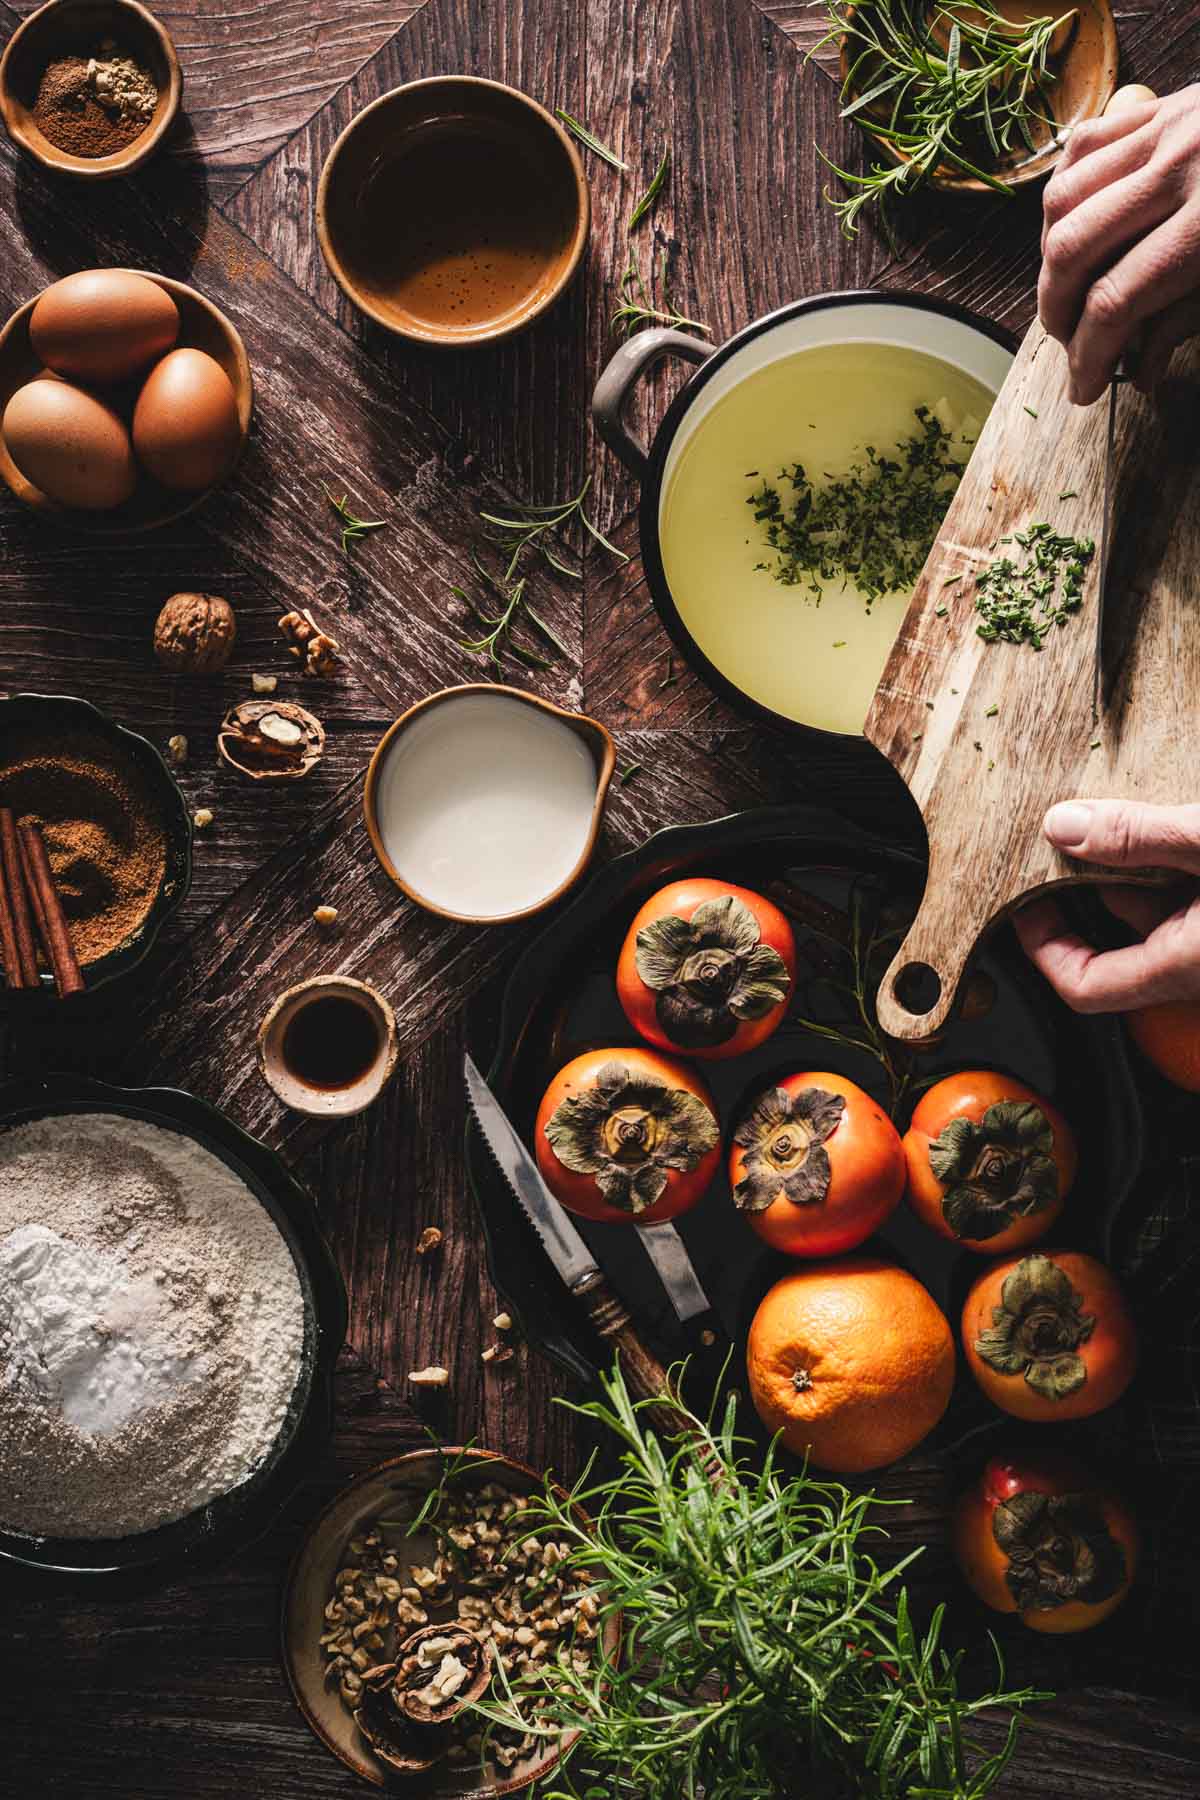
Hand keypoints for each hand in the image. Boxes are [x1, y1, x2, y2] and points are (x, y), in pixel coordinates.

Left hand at [1014, 800, 1199, 1011]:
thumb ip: (1137, 835)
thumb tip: (1063, 826)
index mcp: (1185, 964)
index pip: (1086, 986)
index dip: (1043, 949)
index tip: (1024, 905)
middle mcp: (1198, 965)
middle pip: (1116, 939)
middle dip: (1084, 887)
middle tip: (1061, 840)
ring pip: (1155, 910)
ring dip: (1131, 868)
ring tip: (1111, 820)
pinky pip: (1184, 897)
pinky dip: (1166, 864)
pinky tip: (1162, 824)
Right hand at [1039, 83, 1199, 404]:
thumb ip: (1186, 321)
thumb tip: (1137, 372)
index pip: (1116, 300)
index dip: (1088, 355)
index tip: (1082, 388)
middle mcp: (1180, 170)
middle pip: (1073, 249)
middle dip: (1055, 310)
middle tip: (1067, 340)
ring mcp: (1166, 129)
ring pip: (1062, 199)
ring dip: (1050, 256)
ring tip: (1065, 287)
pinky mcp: (1161, 106)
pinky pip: (1082, 146)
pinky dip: (1065, 194)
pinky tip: (1072, 227)